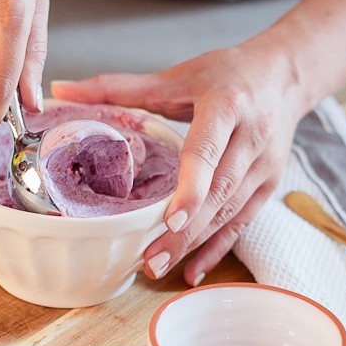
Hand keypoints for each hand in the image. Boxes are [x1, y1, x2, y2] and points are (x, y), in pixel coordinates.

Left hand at [52, 33, 304, 283]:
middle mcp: (252, 138)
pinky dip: (217, 250)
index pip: (207, 151)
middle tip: (150, 261)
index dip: (192, 187)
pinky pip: (242, 224)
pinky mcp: (269, 185)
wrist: (284, 75)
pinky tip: (192, 271)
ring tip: (158, 268)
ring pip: (229, 213)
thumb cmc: (226, 74)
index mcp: (227, 106)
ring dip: (195, 244)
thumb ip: (118, 86)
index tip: (171, 219)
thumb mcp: (176, 75)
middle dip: (186, 231)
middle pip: (218, 192)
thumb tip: (61, 89)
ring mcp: (264, 166)